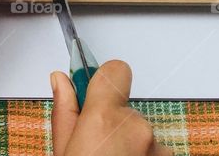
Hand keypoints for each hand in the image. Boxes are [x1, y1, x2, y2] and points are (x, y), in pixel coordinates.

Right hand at [52, 60, 171, 155]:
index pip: (115, 71)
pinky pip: (152, 147)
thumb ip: (66, 112)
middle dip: (110, 122)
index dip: (103, 78)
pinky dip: (140, 155)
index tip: (93, 89)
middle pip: (123, 107)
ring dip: (127, 142)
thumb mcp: (63, 149)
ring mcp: (157, 145)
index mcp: (105, 118)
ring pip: (137, 130)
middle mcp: (137, 127)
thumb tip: (62, 81)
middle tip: (94, 145)